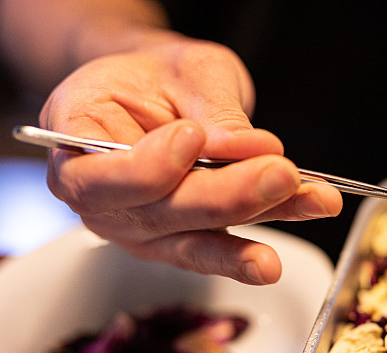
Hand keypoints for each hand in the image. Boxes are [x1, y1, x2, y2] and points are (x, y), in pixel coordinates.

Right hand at [40, 37, 341, 284]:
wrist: (160, 90)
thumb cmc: (157, 75)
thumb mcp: (185, 71)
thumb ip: (214, 114)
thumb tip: (250, 150)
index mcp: (75, 142)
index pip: (98, 179)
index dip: (147, 169)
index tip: (193, 138)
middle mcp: (101, 199)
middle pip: (159, 215)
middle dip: (226, 196)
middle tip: (279, 173)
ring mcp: (141, 228)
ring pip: (196, 238)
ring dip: (259, 220)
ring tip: (311, 202)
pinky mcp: (182, 240)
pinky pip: (220, 247)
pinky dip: (263, 238)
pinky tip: (303, 220)